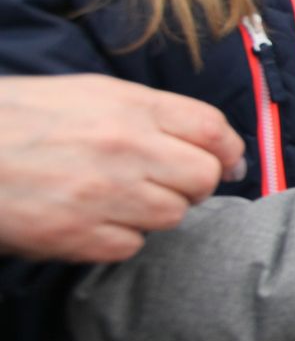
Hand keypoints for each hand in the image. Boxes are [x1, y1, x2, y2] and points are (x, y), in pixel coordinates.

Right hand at [0, 75, 245, 262]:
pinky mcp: (76, 235)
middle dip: (193, 184)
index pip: (212, 129)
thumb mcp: (85, 94)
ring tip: (116, 199)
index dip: (227, 149)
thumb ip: (148, 114)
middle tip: (164, 183)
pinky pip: (130, 246)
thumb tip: (209, 140)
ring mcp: (102, 193)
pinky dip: (117, 238)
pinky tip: (89, 220)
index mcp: (128, 106)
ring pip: (172, 216)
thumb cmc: (15, 119)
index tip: (225, 161)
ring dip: (153, 212)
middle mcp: (124, 147)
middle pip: (204, 178)